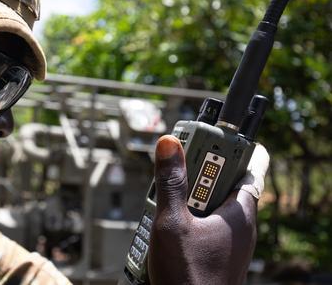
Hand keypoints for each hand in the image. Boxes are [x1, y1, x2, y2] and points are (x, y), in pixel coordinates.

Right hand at [148, 135, 268, 284]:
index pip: (249, 166)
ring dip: (183, 199)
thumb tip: (168, 144)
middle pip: (222, 183)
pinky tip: (161, 229)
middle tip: (172, 172)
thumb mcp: (171, 222)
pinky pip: (203, 226)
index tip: (206, 138)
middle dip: (194, 175)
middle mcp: (241, 225)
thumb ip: (169, 182)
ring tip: (160, 206)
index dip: (229, 149)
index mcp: (241, 212)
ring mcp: (230, 241)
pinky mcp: (217, 254)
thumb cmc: (188, 277)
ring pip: (209, 205)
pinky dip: (183, 220)